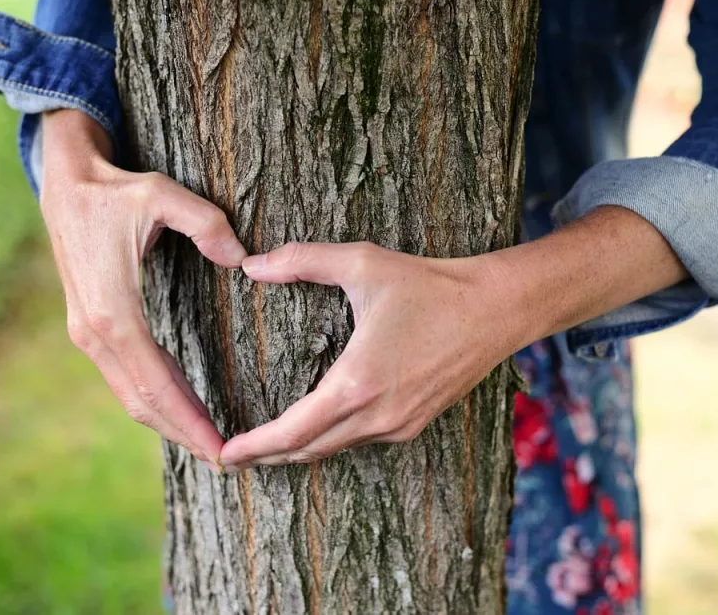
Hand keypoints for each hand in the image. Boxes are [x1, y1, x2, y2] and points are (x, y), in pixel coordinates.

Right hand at [39, 110, 245, 467]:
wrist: (66, 184)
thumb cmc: (117, 191)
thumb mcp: (162, 194)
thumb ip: (206, 223)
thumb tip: (242, 258)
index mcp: (112, 311)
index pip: (156, 381)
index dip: (189, 417)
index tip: (221, 446)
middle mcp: (94, 332)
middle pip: (141, 401)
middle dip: (183, 433)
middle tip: (225, 461)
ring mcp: (87, 334)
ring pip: (130, 395)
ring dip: (168, 423)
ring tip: (208, 445)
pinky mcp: (90, 328)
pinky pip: (125, 378)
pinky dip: (153, 401)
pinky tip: (180, 411)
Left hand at [218, 242, 522, 468]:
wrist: (495, 310)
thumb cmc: (430, 285)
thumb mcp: (363, 264)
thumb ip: (303, 261)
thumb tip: (251, 265)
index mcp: (356, 384)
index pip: (292, 432)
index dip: (253, 447)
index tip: (222, 454)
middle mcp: (376, 416)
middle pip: (307, 450)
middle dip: (266, 455)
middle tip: (230, 456)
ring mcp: (398, 425)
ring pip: (334, 449)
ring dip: (297, 449)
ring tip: (265, 445)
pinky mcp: (414, 424)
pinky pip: (361, 440)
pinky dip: (330, 440)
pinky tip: (316, 427)